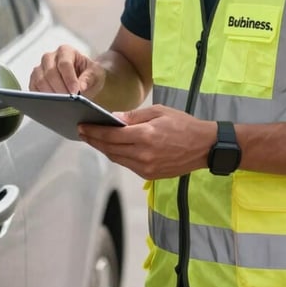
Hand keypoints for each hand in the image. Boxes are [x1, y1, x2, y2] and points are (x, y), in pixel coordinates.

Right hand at [29, 44, 105, 98]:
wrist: (82, 80)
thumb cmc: (89, 73)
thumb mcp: (96, 74)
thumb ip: (89, 78)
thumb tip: (81, 87)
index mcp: (65, 51)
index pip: (64, 64)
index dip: (69, 79)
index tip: (75, 93)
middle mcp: (50, 57)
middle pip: (50, 72)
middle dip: (60, 89)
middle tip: (68, 102)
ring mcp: (40, 68)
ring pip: (40, 81)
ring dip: (50, 95)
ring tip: (61, 105)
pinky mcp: (34, 80)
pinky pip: (33, 89)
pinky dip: (41, 98)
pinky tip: (51, 105)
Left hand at [77, 105, 215, 179]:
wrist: (204, 146)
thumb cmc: (183, 124)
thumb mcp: (159, 112)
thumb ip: (134, 116)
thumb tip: (113, 118)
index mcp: (145, 136)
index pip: (111, 136)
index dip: (94, 132)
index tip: (81, 127)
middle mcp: (143, 154)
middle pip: (110, 149)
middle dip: (94, 141)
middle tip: (82, 132)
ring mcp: (146, 167)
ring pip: (117, 159)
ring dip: (103, 149)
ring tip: (93, 140)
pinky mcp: (150, 175)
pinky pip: (127, 165)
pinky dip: (117, 156)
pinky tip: (111, 148)